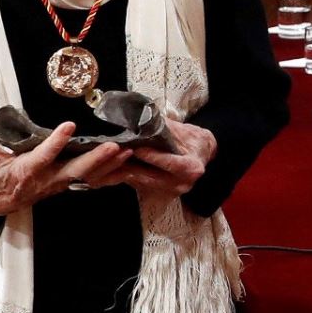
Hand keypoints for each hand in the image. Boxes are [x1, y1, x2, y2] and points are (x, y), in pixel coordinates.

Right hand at [0, 111, 132, 216]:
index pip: (43, 156)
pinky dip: (108, 174)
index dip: (56, 143)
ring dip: (109, 166)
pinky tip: (124, 164)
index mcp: (27, 171)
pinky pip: (91, 180)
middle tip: (114, 146)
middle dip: (96, 159)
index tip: (69, 126)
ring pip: (88, 176)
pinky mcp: (67, 184)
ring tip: (127, 152)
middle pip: (75, 170)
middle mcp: (48, 179)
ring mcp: (60, 184)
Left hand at [86, 119, 216, 197]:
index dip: (153, 156)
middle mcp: (181, 184)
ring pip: (143, 182)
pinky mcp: (159, 193)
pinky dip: (127, 175)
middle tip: (114, 154)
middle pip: (152, 176)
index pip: (170, 163)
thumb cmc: (192, 139)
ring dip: (126, 171)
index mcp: (191, 168)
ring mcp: (170, 191)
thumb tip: (142, 119)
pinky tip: (115, 165)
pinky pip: (140, 185)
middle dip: (132, 165)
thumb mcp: (182, 130)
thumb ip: (163, 127)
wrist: (201, 153)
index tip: (136, 148)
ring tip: (110, 159)